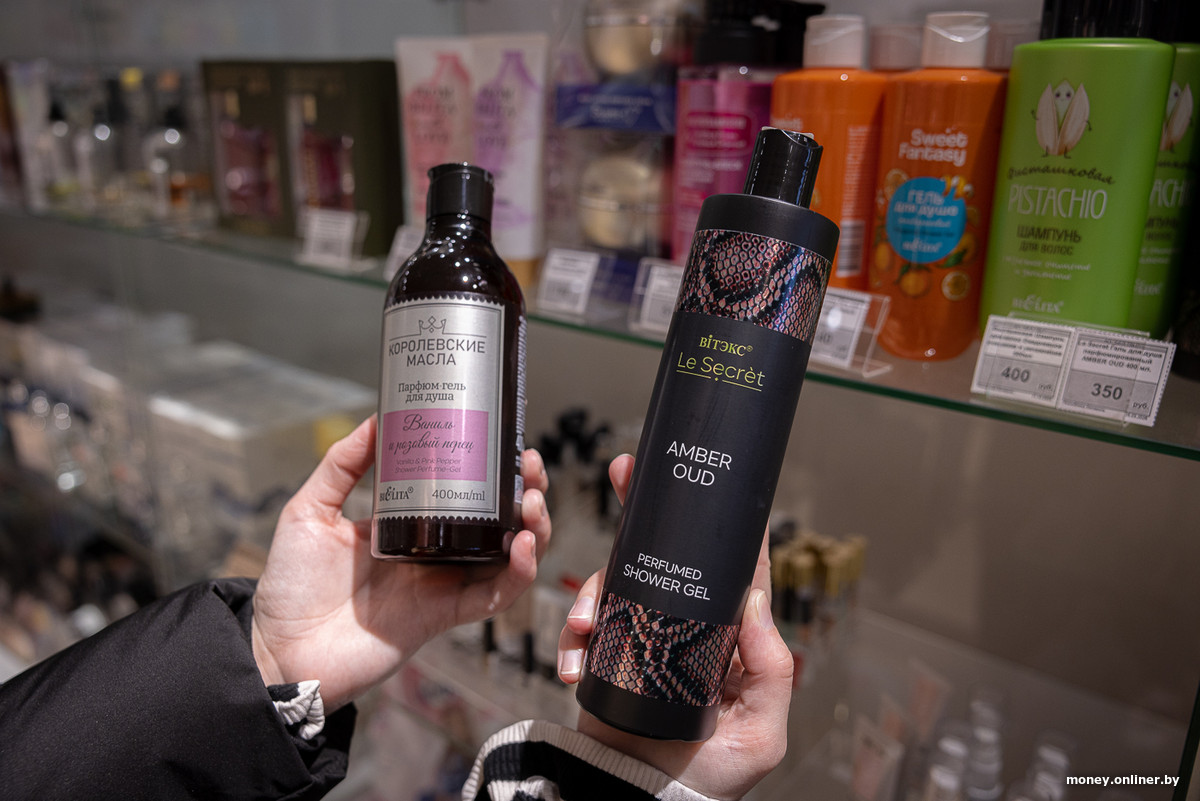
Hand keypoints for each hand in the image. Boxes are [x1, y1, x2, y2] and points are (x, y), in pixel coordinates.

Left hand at [251, 415, 550, 710]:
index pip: (464, 492)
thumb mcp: (311, 510)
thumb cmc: (290, 586)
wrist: (279, 649)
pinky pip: (492, 596)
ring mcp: (441, 585)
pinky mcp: (443, 615)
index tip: (504, 440)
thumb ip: (341, 465)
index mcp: (409, 527)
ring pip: (507, 557)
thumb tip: (375, 418)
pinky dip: (517, 575)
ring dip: (532, 528)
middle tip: (530, 465)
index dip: (492, 470)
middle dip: (524, 492)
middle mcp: (433, 554)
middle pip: (497, 521)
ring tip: (534, 501)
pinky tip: (522, 547)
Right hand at [557, 454, 793, 800]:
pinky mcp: (607, 652)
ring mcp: (643, 636)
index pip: (734, 573)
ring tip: (584, 625)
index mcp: (729, 641)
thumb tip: (753, 600)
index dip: (725, 526)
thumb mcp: (761, 734)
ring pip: (618, 581)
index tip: (714, 484)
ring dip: (594, 590)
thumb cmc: (708, 778)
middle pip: (666, 554)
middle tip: (626, 472)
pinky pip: (584, 626)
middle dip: (642, 510)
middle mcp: (686, 628)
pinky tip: (572, 659)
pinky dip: (572, 635)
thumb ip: (772, 672)